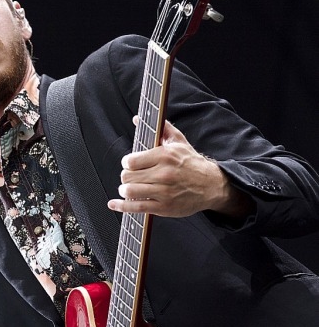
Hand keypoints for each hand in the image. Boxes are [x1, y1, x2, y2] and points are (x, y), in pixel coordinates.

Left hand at [108, 120, 250, 218]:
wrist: (211, 185)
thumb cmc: (192, 163)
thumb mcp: (179, 142)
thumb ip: (160, 128)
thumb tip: (138, 118)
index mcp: (165, 156)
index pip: (131, 160)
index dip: (127, 163)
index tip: (130, 164)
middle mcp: (163, 174)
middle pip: (128, 176)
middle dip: (126, 176)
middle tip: (130, 177)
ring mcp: (163, 192)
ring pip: (130, 191)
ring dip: (125, 190)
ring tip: (128, 188)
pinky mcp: (163, 207)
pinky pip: (136, 207)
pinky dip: (122, 206)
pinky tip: (114, 204)